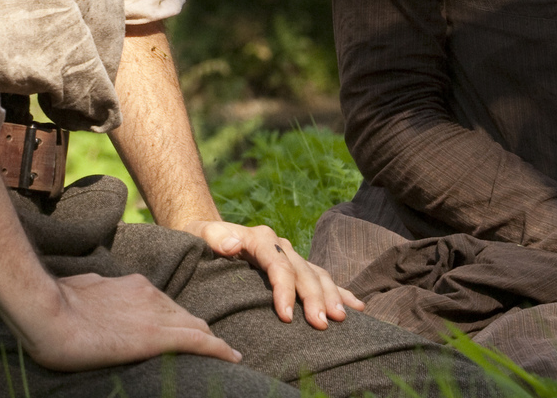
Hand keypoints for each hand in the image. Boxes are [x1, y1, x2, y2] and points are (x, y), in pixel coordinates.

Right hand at [9, 271, 241, 370]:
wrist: (49, 313)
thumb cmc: (53, 305)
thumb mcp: (79, 291)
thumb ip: (95, 296)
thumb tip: (92, 301)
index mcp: (130, 285)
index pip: (164, 305)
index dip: (177, 320)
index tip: (183, 332)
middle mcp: (149, 294)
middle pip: (185, 316)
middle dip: (198, 331)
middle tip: (212, 348)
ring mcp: (156, 313)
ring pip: (195, 327)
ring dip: (208, 341)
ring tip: (225, 356)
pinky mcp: (158, 336)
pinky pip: (199, 341)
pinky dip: (219, 349)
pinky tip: (233, 357)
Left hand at [181, 219, 365, 328]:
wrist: (208, 233)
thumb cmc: (200, 237)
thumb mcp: (200, 233)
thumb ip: (215, 237)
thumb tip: (233, 244)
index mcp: (260, 238)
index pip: (278, 265)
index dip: (285, 290)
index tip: (286, 316)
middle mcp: (280, 246)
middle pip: (303, 272)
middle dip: (314, 298)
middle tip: (323, 324)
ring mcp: (291, 256)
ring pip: (318, 275)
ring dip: (332, 296)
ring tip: (342, 318)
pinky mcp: (296, 267)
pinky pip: (322, 278)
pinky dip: (340, 291)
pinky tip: (356, 307)